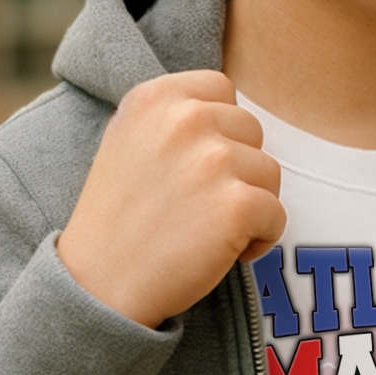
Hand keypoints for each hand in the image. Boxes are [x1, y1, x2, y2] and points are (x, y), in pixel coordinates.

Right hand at [59, 72, 285, 329]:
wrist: (98, 285)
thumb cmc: (118, 220)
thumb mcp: (128, 142)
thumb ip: (173, 116)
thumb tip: (225, 107)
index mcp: (154, 97)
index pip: (221, 89)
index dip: (219, 131)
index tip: (194, 166)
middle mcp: (185, 118)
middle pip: (251, 130)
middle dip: (237, 168)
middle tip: (199, 205)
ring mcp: (213, 160)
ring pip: (269, 172)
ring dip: (250, 204)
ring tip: (207, 229)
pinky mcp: (236, 204)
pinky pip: (277, 213)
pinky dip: (261, 238)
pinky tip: (224, 252)